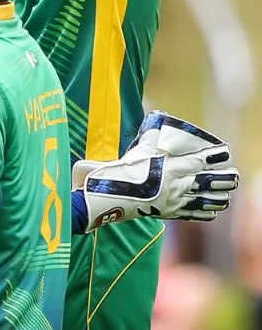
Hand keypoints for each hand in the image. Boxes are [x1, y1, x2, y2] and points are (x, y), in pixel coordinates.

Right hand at [74, 111, 239, 230]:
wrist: (104, 199)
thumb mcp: (131, 152)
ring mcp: (171, 201)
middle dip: (223, 179)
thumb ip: (146, 141)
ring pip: (202, 200)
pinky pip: (190, 214)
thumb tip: (153, 124)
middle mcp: (173, 186)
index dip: (212, 157)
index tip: (225, 152)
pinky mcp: (165, 212)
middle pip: (205, 182)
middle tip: (234, 175)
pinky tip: (213, 211)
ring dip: (217, 197)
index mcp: (165, 169)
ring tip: (228, 194)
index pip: (196, 162)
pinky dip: (204, 212)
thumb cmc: (115, 173)